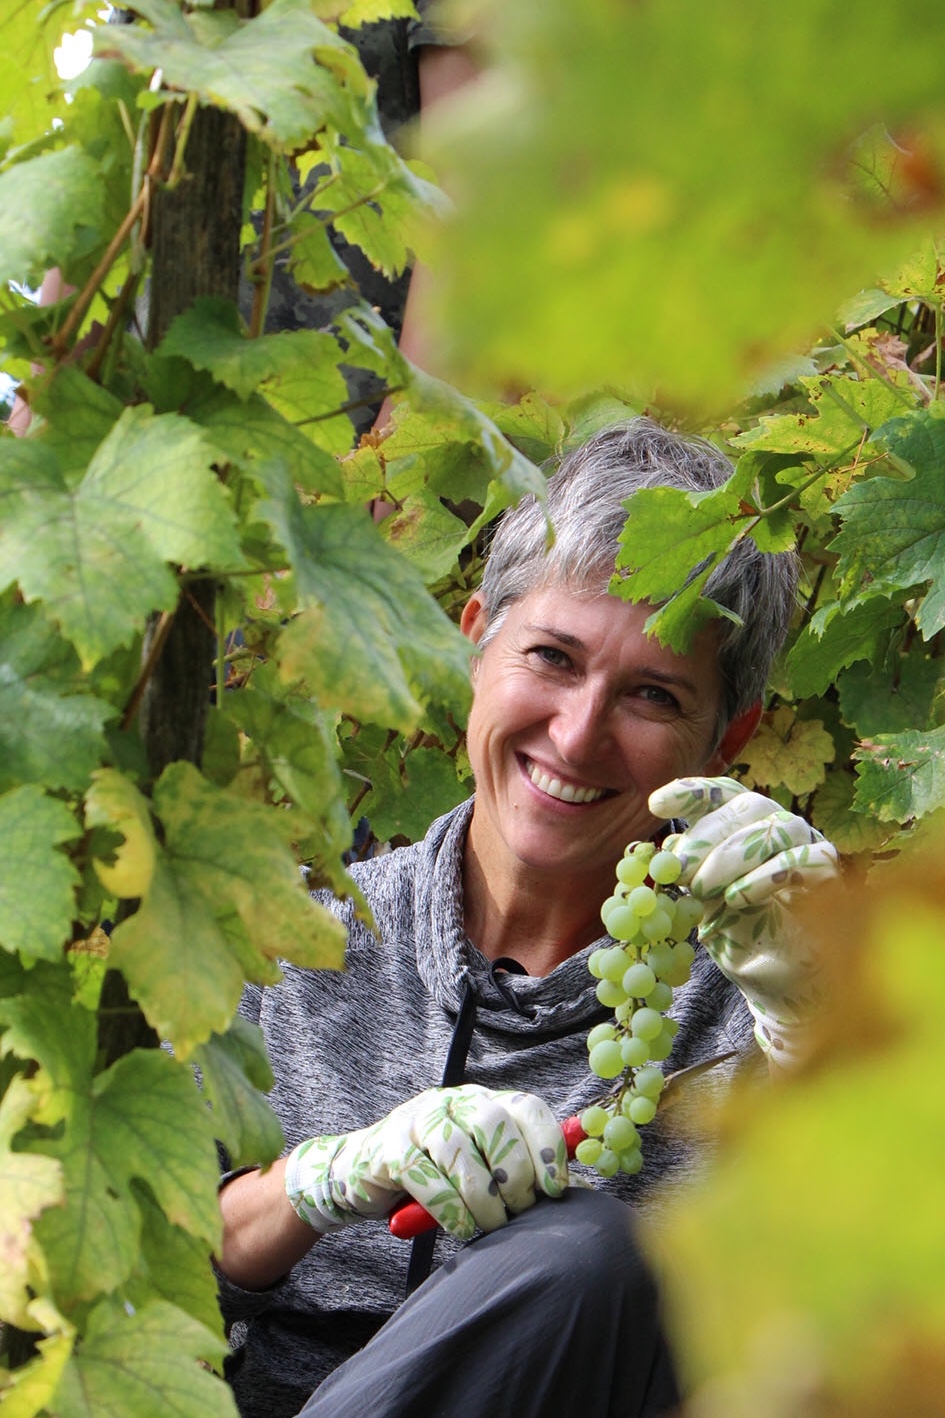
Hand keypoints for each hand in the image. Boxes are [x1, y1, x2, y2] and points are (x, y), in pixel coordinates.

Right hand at [284, 1083, 567, 1240]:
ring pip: (459, 1152)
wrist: (360, 1174)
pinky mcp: (390, 1149)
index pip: (524, 1107)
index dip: (546, 1146)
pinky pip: (425, 1178)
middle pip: (494, 1125)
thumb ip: (517, 1169)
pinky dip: (448, 1209)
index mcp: (482, 1100)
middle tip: (519, 1211)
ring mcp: (418, 1120)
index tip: (556, 1187)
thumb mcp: (478, 1165)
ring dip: (482, 1198)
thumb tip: (569, 1189)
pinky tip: (460, 1228)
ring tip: (490, 1226)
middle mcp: (452, 1101)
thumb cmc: (434, 1175)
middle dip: (514, 1175)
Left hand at [648, 776, 838, 1065]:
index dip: (691, 792)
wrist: (780, 984)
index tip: (654, 806)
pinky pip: (805, 861)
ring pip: (779, 829)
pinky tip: (737, 898)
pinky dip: (766, 877)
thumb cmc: (742, 938)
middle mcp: (782, 828)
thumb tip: (669, 850)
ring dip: (733, 856)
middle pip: (749, 805)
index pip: (723, 794)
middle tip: (680, 868)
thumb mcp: (706, 908)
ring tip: (704, 890)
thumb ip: (692, 877)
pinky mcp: (831, 879)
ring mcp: (810, 849)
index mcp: (748, 826)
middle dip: (708, 834)